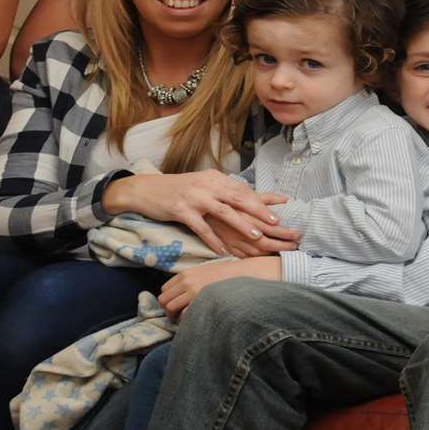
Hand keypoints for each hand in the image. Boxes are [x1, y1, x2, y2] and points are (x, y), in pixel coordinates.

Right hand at [111, 170, 298, 254]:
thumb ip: (222, 190)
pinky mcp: (181, 210)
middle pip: (239, 198)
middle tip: (276, 222)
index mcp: (214, 178)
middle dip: (259, 211)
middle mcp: (207, 185)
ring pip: (224, 212)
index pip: (243, 188)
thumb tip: (246, 198)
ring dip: (242, 225)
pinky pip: (201, 227)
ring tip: (257, 237)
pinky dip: (213, 240)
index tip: (282, 205)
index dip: (262, 198)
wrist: (146, 189)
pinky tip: (223, 251)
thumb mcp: (202, 184)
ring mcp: (194, 197)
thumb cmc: (177, 190)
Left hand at [158, 256, 280, 315]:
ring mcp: (193, 292)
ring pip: (170, 309)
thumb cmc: (229, 276)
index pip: (164, 290)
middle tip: (180, 316)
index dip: (170, 299)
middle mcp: (186, 282)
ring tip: (188, 319)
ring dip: (176, 317)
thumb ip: (192, 281)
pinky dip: (187, 321)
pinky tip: (197, 320)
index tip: (178, 306)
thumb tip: (181, 296)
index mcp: (186, 273)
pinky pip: (184, 316)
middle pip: (164, 300)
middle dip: (170, 310)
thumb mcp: (207, 272)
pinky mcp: (200, 302)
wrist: (246, 275)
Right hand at [213, 200, 302, 257]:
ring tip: (286, 251)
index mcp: (246, 213)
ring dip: (272, 253)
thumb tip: (286, 199)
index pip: (269, 225)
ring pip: (255, 251)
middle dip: (283, 244)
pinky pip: (242, 257)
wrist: (193, 202)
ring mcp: (231, 239)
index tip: (297, 233)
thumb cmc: (224, 198)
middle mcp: (239, 227)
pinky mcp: (225, 246)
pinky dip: (256, 259)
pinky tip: (266, 257)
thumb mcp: (244, 193)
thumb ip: (267, 198)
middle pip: (265, 241)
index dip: (285, 231)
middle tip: (296, 244)